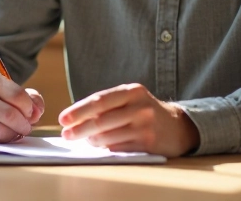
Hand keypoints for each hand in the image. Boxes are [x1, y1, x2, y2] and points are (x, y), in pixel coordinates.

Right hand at [0, 71, 44, 142]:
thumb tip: (36, 113)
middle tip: (26, 127)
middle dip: (24, 125)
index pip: (17, 95)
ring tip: (16, 131)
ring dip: (14, 135)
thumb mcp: (17, 92)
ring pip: (1, 131)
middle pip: (9, 115)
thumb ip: (33, 99)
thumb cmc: (2, 99)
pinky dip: (2, 142)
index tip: (30, 112)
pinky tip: (3, 135)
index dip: (29, 108)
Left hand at [58, 83, 198, 157]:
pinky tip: (100, 147)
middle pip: (101, 120)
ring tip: (84, 140)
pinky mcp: (149, 144)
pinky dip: (106, 149)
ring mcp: (146, 126)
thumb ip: (107, 105)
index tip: (63, 119)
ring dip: (91, 141)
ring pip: (108, 136)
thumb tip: (75, 119)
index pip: (99, 100)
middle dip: (79, 129)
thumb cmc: (143, 111)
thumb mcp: (130, 99)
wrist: (177, 126)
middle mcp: (140, 107)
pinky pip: (119, 149)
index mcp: (132, 91)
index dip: (78, 110)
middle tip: (66, 135)